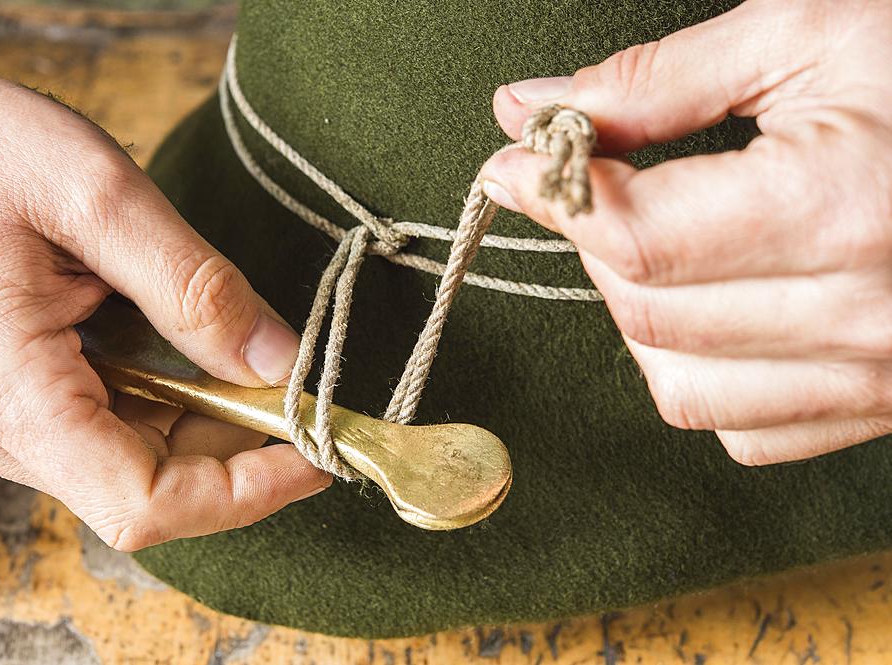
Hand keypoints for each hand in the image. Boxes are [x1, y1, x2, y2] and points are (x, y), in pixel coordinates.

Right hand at [0, 28, 329, 549]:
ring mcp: (2, 421)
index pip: (145, 504)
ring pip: (136, 462)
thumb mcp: (100, 196)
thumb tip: (280, 363)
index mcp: (10, 396)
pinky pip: (112, 428)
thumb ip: (196, 288)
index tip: (318, 455)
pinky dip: (175, 403)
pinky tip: (202, 356)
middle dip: (240, 450)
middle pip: (149, 488)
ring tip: (260, 366)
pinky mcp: (14, 401)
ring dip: (211, 425)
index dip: (245, 493)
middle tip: (305, 392)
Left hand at [482, 0, 891, 464]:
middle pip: (645, 312)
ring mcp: (874, 374)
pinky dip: (700, 372)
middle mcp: (860, 316)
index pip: (636, 238)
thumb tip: (531, 108)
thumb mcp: (806, 36)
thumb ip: (655, 82)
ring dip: (638, 312)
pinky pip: (744, 427)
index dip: (556, 198)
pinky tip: (720, 306)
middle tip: (600, 182)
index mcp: (838, 209)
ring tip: (667, 238)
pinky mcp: (878, 402)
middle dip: (594, 242)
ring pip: (680, 385)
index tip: (517, 161)